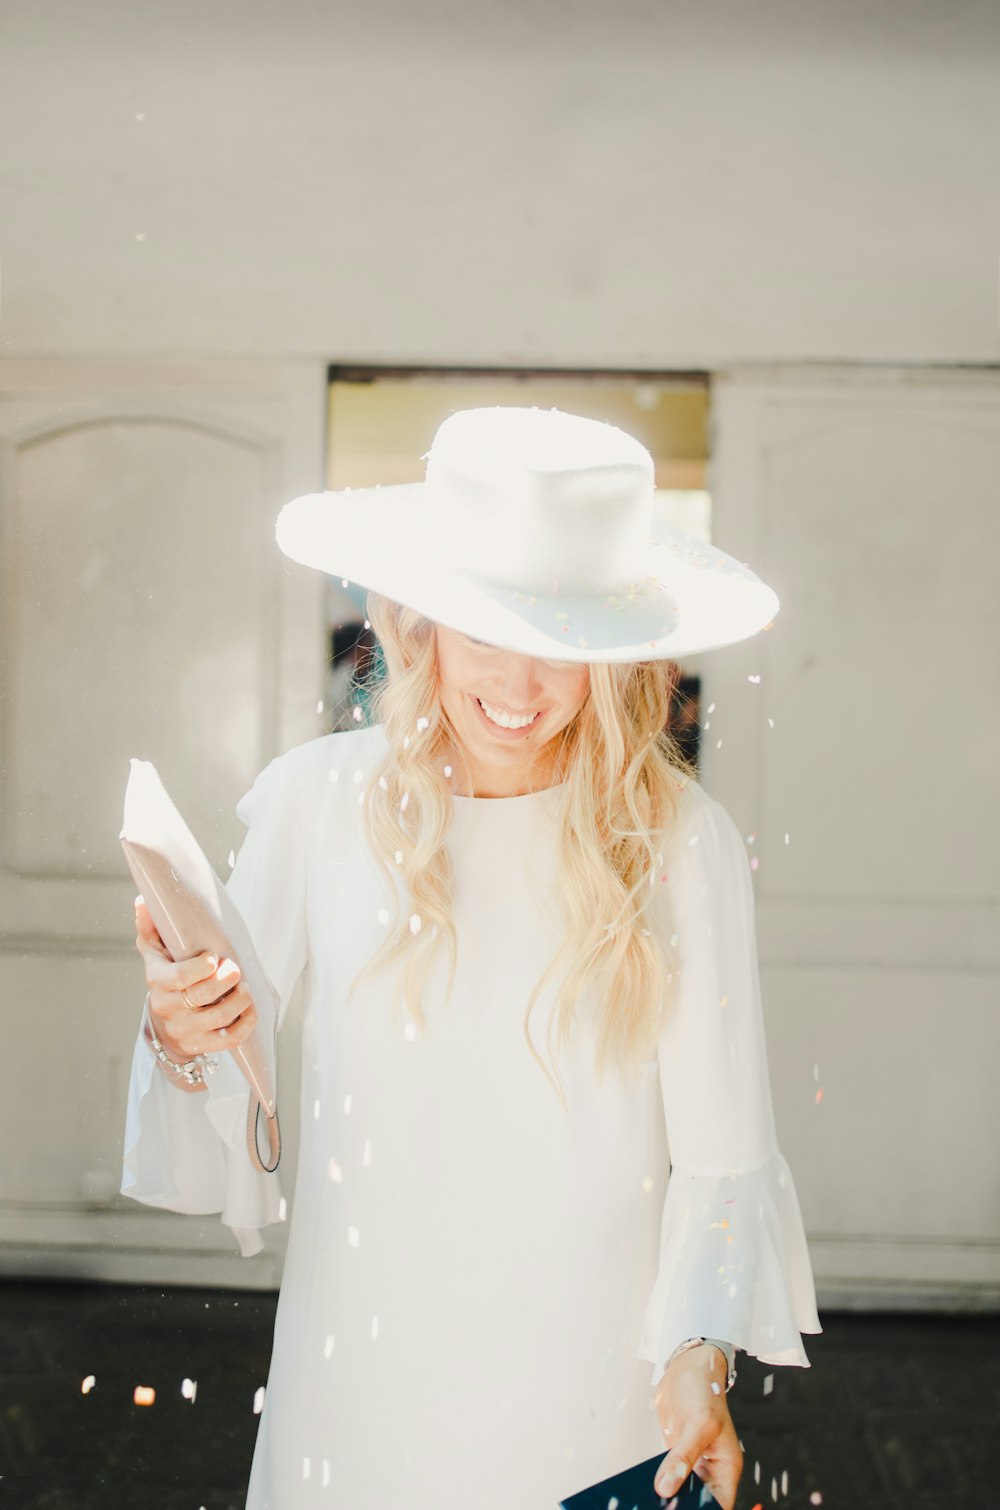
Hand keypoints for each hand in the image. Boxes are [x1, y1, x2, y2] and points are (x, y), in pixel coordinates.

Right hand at [134, 895, 256, 1062]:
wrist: (164, 1022)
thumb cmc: (165, 977)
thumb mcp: (154, 950)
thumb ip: (150, 925)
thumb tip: (143, 902)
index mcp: (157, 980)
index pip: (176, 978)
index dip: (198, 969)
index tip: (213, 958)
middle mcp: (168, 1007)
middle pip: (200, 997)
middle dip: (224, 982)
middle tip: (236, 969)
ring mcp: (184, 1029)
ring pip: (216, 1019)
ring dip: (238, 1002)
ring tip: (246, 988)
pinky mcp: (200, 1044)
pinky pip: (226, 1040)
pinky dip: (244, 1025)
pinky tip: (250, 1010)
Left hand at [652, 1344, 742, 1509]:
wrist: (687, 1368)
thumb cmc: (705, 1390)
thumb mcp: (699, 1424)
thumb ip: (683, 1457)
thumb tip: (667, 1487)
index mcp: (726, 1468)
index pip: (719, 1505)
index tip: (681, 1509)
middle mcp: (710, 1470)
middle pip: (698, 1502)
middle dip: (681, 1504)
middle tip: (661, 1503)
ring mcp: (692, 1463)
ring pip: (681, 1491)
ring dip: (668, 1494)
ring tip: (650, 1495)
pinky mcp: (675, 1455)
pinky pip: (667, 1475)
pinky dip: (659, 1480)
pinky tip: (645, 1483)